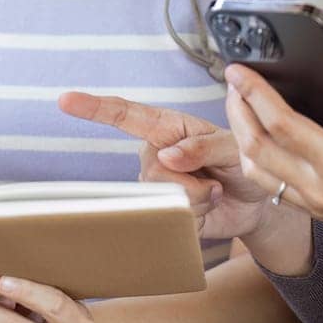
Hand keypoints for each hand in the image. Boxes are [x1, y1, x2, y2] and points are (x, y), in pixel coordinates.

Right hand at [58, 92, 274, 239]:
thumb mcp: (234, 147)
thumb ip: (204, 146)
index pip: (127, 115)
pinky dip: (198, 219)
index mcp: (170, 127)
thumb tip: (168, 155)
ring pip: (162, 200)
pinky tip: (207, 209)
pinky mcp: (162, 213)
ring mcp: (157, 185)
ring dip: (198, 201)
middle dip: (191, 182)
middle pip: (153, 172)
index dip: (95, 108)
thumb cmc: (244, 163)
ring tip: (213, 191)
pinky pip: (171, 221)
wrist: (255, 202)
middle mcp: (156, 154)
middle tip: (215, 178)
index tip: (66, 100)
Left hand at [224, 58, 322, 263]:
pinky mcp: (318, 213)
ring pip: (258, 174)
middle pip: (256, 149)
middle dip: (237, 112)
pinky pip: (272, 188)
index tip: (239, 71)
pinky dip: (256, 161)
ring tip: (242, 106)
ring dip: (242, 138)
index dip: (255, 94)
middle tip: (233, 82)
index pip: (281, 125)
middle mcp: (321, 190)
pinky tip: (261, 139)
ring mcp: (316, 206)